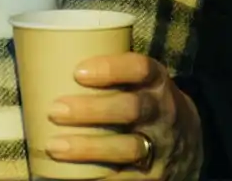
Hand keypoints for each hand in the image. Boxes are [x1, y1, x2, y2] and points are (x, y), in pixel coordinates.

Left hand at [46, 53, 201, 180]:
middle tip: (55, 110)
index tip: (77, 72)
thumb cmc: (144, 100)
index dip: (111, 68)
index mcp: (157, 81)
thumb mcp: (138, 80)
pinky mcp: (154, 175)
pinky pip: (125, 179)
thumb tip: (42, 63)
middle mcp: (162, 111)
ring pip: (127, 147)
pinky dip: (99, 178)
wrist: (188, 139)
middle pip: (131, 109)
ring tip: (55, 145)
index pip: (140, 68)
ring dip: (89, 148)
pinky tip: (71, 175)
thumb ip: (107, 73)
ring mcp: (160, 145)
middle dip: (92, 110)